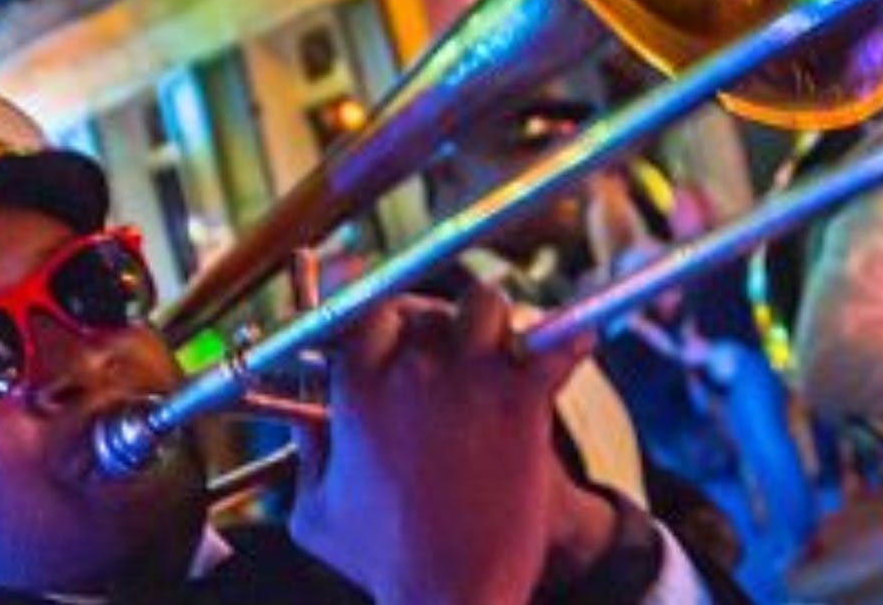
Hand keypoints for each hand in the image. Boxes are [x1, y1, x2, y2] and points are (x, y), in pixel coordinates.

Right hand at [289, 283, 586, 604]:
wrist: (454, 598)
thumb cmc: (387, 564)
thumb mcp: (316, 513)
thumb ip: (307, 454)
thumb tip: (304, 415)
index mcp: (356, 392)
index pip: (365, 312)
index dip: (384, 317)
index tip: (397, 328)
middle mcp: (410, 374)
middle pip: (428, 306)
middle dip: (442, 322)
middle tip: (455, 347)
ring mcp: (469, 382)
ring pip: (486, 306)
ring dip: (496, 321)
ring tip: (504, 346)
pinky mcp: (521, 404)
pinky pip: (555, 344)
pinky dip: (571, 338)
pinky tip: (578, 340)